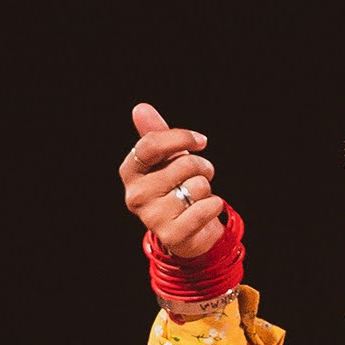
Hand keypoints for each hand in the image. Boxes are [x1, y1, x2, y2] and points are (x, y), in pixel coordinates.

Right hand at [121, 100, 225, 262]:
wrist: (189, 232)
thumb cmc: (176, 188)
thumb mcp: (166, 159)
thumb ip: (155, 134)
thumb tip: (141, 108)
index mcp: (130, 172)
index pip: (152, 144)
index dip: (181, 138)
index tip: (201, 140)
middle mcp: (136, 196)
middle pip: (183, 164)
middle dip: (202, 166)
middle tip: (202, 175)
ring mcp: (153, 218)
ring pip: (198, 185)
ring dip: (207, 188)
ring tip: (199, 195)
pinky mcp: (173, 236)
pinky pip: (206, 208)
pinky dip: (214, 205)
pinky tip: (205, 211)